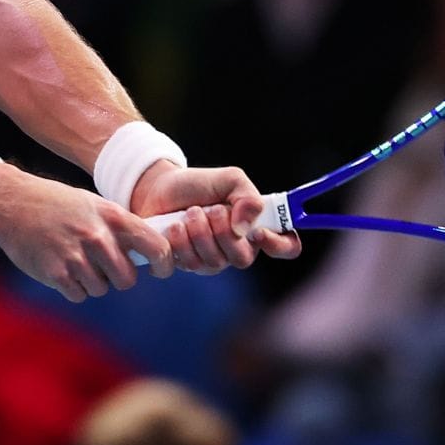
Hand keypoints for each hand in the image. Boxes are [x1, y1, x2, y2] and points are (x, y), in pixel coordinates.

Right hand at [0, 162, 173, 301]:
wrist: (12, 203)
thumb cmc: (58, 204)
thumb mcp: (94, 205)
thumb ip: (121, 227)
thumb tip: (150, 253)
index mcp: (112, 216)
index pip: (156, 247)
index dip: (164, 263)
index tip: (160, 270)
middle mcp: (97, 237)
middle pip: (127, 279)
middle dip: (118, 277)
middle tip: (103, 266)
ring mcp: (76, 257)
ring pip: (101, 289)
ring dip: (92, 281)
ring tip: (74, 260)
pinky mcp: (56, 274)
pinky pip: (79, 294)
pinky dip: (73, 287)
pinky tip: (61, 267)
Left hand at [129, 162, 302, 273]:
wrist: (158, 187)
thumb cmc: (199, 185)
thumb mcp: (230, 179)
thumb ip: (248, 198)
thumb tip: (245, 229)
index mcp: (256, 228)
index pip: (286, 246)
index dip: (280, 245)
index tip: (259, 232)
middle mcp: (237, 248)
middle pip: (244, 259)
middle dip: (224, 233)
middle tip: (211, 209)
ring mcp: (212, 260)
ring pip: (215, 263)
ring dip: (200, 233)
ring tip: (189, 212)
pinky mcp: (186, 265)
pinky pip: (190, 265)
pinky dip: (180, 242)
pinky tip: (174, 226)